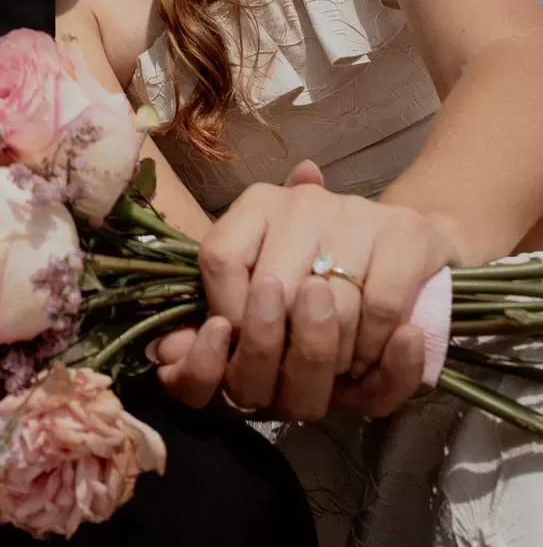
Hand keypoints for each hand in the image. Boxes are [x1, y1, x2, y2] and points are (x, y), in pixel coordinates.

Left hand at [153, 160, 449, 420]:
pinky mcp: (406, 234)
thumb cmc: (327, 276)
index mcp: (256, 205)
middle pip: (273, 294)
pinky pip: (381, 309)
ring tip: (342, 363)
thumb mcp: (271, 294)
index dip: (229, 318)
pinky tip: (379, 349)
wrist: (411, 243)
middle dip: (284, 355)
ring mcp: (354, 213)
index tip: (245, 345)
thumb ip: (222, 322)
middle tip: (298, 372)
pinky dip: (380, 348)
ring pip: (330, 308)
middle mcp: (300, 201)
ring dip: (337, 358)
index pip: (218, 259)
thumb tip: (162, 356)